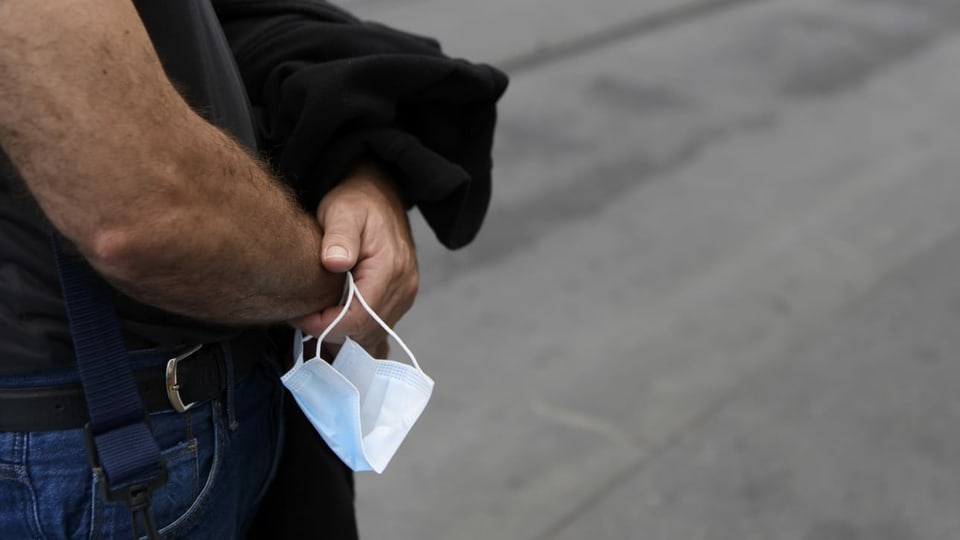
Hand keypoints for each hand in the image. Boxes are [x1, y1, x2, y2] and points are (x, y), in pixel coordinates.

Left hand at [289, 162, 417, 356]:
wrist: (380, 193)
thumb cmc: (356, 200)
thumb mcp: (342, 211)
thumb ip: (339, 236)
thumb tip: (334, 262)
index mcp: (391, 269)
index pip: (358, 318)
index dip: (325, 325)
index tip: (298, 315)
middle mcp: (404, 287)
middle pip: (365, 333)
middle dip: (330, 331)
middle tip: (301, 316)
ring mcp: (405, 294)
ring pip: (372, 334)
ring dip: (342, 332)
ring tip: (314, 315)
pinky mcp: (401, 297)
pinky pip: (377, 327)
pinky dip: (354, 329)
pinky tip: (334, 317)